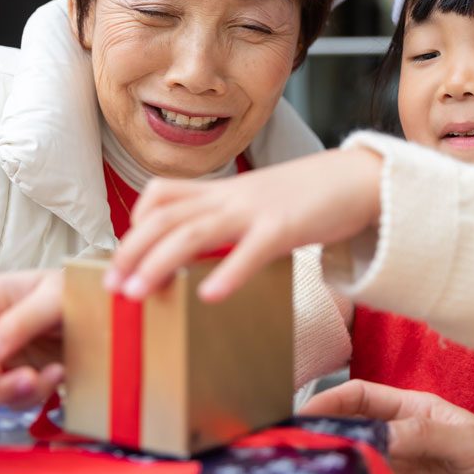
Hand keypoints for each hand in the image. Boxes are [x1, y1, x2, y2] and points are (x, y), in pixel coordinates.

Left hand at [109, 148, 381, 301]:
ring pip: (193, 231)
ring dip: (158, 263)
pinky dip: (227, 273)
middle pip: (165, 217)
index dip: (135, 222)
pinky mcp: (287, 227)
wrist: (362, 178)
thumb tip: (210, 252)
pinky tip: (209, 296)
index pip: (163, 195)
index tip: (125, 252)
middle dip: (131, 250)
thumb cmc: (315, 196)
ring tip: (136, 293)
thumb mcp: (264, 200)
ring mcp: (257, 210)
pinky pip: (251, 250)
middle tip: (111, 284)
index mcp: (226, 191)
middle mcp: (233, 197)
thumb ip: (234, 218)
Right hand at [300, 380, 473, 473]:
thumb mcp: (469, 441)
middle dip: (319, 436)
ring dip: (333, 469)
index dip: (329, 401)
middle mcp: (399, 437)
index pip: (360, 396)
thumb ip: (425, 436)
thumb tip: (379, 438)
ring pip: (355, 465)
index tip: (301, 414)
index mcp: (412, 408)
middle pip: (349, 431)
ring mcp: (399, 470)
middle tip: (289, 450)